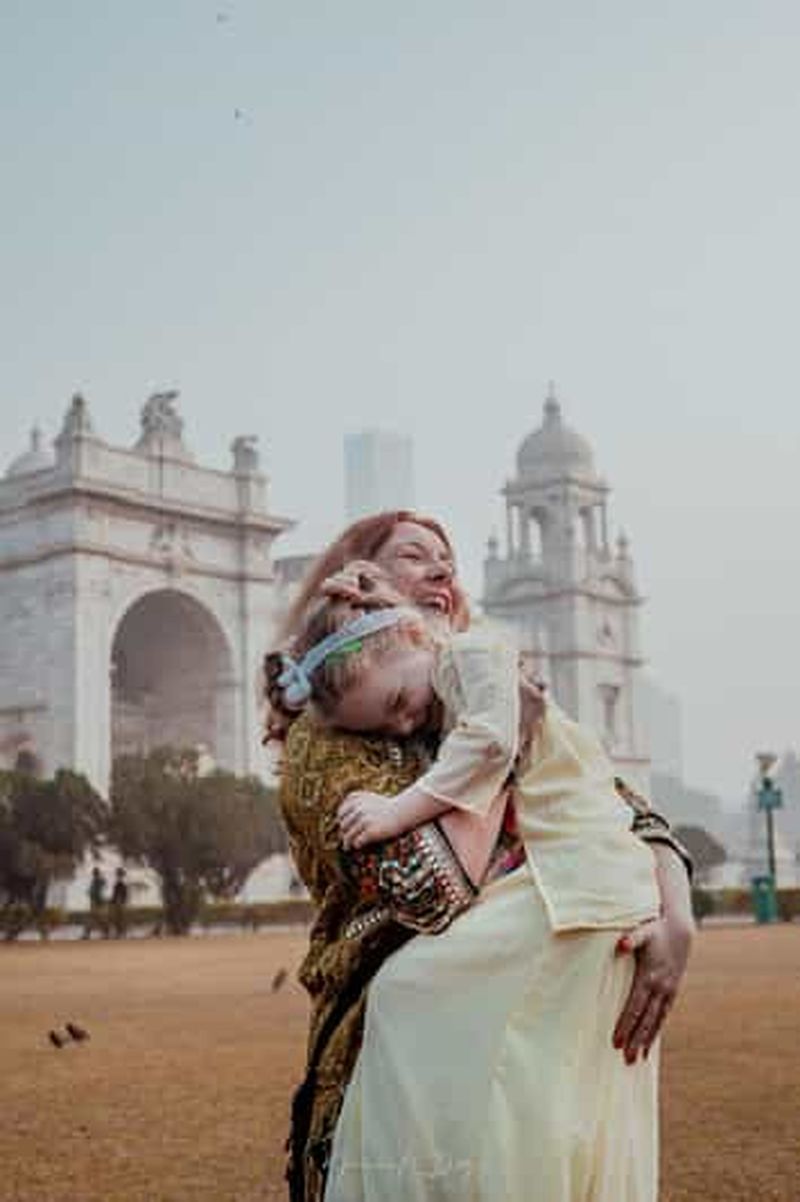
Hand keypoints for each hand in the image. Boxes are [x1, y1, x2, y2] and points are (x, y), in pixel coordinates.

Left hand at [338, 791, 401, 849]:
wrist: (403, 811)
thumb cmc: (387, 807)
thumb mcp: (370, 800)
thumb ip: (357, 806)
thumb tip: (340, 822)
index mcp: (356, 798)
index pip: (341, 812)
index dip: (342, 821)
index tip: (343, 828)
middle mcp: (358, 808)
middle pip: (343, 825)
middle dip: (344, 832)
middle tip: (345, 839)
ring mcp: (364, 819)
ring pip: (348, 835)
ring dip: (347, 842)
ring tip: (347, 847)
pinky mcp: (370, 831)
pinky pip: (357, 842)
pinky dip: (356, 845)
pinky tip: (358, 847)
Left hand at [612, 912, 693, 1063]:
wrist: (680, 930)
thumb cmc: (656, 930)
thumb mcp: (644, 931)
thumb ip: (632, 938)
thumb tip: (621, 945)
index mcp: (649, 976)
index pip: (635, 1006)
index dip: (626, 1024)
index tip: (617, 1041)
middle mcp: (660, 988)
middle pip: (646, 1019)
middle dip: (636, 1040)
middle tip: (626, 1059)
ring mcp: (668, 991)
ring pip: (657, 1021)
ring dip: (647, 1040)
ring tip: (638, 1059)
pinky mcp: (672, 991)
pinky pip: (664, 1015)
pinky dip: (657, 1030)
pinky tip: (650, 1043)